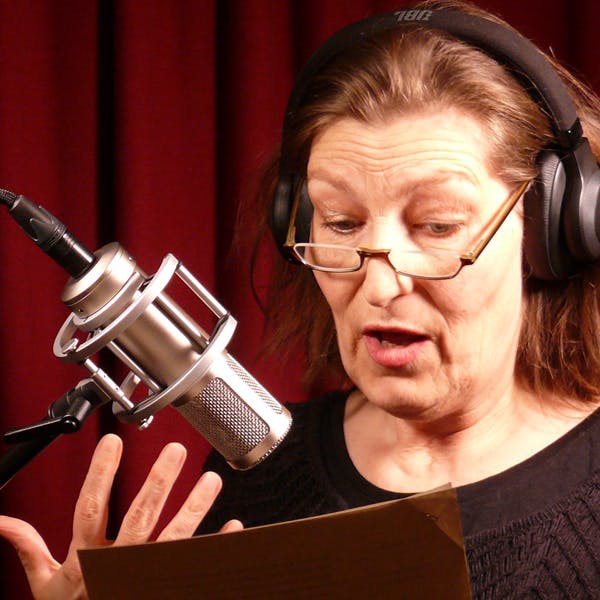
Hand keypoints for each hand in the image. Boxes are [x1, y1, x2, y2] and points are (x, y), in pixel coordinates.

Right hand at [0, 434, 242, 598]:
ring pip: (173, 539)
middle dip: (158, 482)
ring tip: (211, 480)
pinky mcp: (166, 586)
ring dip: (193, 509)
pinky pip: (193, 567)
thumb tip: (4, 521)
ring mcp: (144, 577)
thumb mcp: (45, 585)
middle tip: (175, 450)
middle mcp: (118, 564)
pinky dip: (215, 547)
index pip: (90, 509)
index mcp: (86, 558)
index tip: (112, 442)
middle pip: (140, 518)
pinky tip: (234, 526)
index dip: (99, 475)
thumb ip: (29, 548)